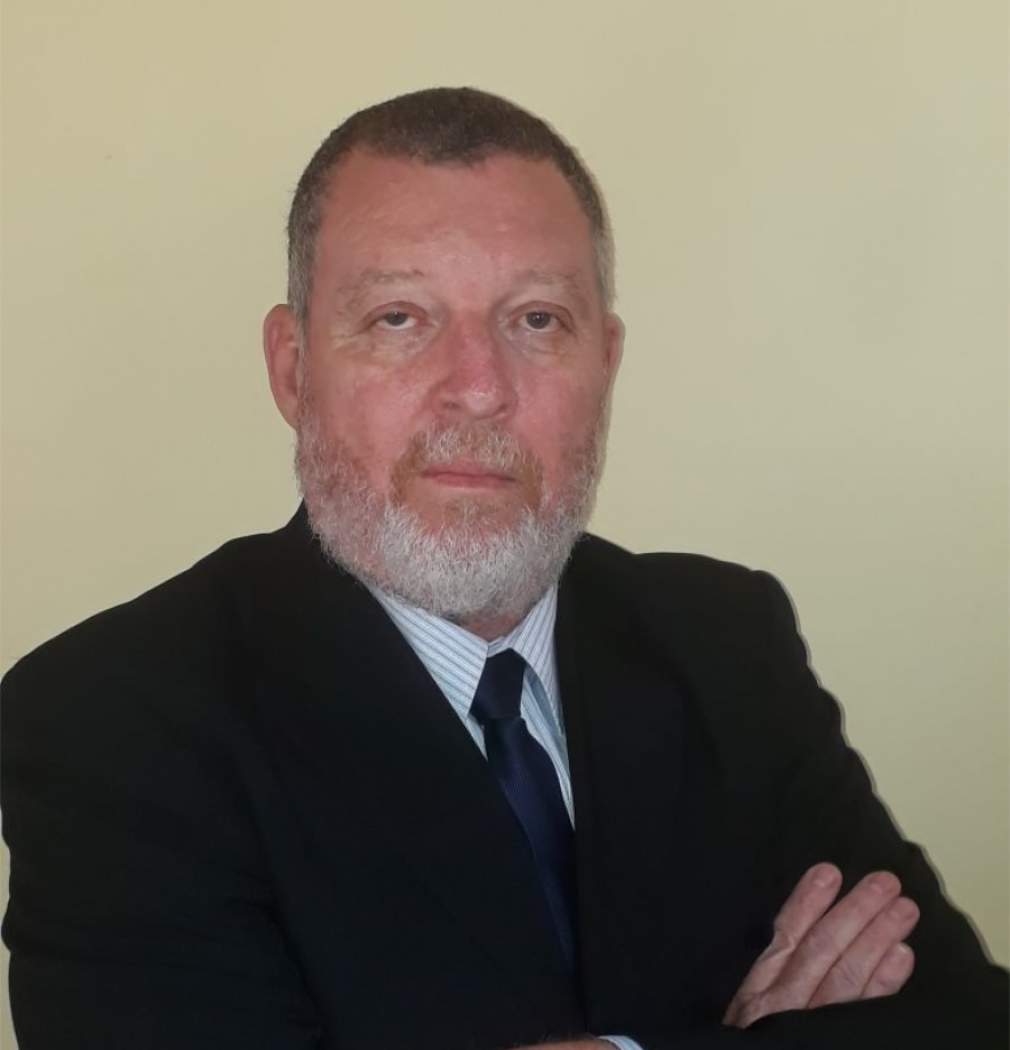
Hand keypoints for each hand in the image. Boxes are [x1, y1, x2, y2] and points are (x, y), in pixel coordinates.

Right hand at [723, 862, 918, 1027]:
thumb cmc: (750, 1045)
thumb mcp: (747, 1012)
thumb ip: (773, 973)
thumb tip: (804, 924)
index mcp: (758, 991)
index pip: (786, 937)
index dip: (808, 902)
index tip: (830, 872)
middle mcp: (782, 1005)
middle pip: (823, 950)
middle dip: (855, 912)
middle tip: (885, 882)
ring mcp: (808, 1026)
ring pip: (846, 975)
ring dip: (877, 937)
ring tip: (902, 908)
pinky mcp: (829, 1042)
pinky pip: (863, 1011)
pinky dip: (884, 983)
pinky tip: (902, 956)